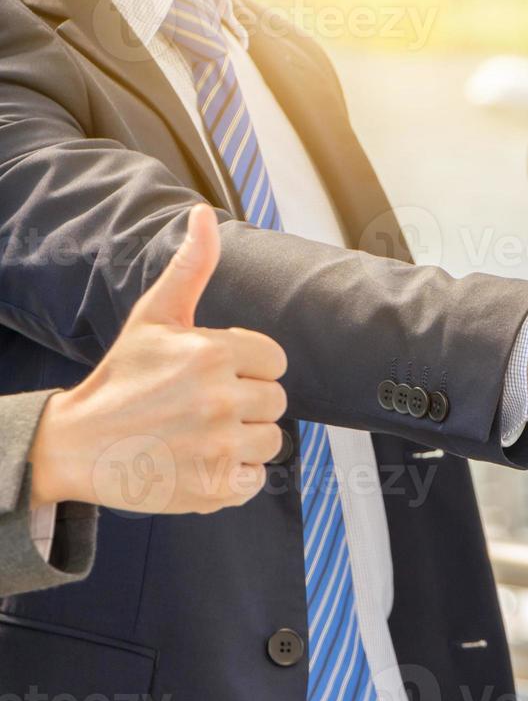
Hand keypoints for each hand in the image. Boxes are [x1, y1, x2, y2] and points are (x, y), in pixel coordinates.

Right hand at [28, 205, 289, 512]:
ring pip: (270, 441)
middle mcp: (220, 399)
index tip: (211, 375)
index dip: (247, 367)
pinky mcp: (218, 487)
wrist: (78, 445)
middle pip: (275, 402)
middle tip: (200, 408)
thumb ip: (190, 266)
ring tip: (198, 435)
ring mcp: (220, 446)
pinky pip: (256, 479)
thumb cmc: (122, 378)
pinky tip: (199, 463)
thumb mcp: (154, 317)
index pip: (274, 361)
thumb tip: (201, 213)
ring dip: (241, 441)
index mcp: (213, 353)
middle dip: (245, 404)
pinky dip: (233, 477)